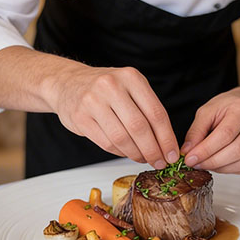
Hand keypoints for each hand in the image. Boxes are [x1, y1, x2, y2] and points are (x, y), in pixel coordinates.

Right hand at [48, 66, 179, 167]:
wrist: (67, 83)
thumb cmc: (104, 89)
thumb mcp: (129, 87)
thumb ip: (147, 109)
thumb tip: (167, 144)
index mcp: (131, 77)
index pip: (156, 113)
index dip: (167, 138)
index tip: (172, 154)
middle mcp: (112, 86)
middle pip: (139, 127)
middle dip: (153, 150)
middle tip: (160, 162)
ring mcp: (93, 101)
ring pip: (122, 138)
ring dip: (136, 154)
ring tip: (142, 158)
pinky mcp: (80, 117)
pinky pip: (106, 142)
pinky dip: (119, 152)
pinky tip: (126, 152)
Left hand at [180, 87, 239, 173]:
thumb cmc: (228, 107)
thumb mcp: (207, 111)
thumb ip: (196, 131)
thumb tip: (187, 151)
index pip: (225, 134)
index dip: (206, 150)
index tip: (190, 158)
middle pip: (236, 151)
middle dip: (211, 161)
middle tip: (195, 164)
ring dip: (219, 168)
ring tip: (204, 163)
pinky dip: (228, 170)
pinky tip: (217, 164)